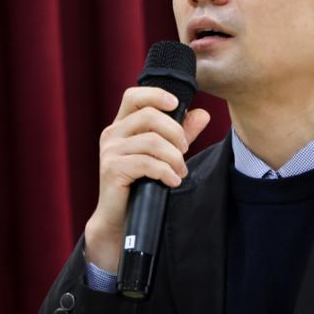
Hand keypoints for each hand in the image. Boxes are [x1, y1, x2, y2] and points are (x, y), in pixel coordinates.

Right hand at [84, 87, 210, 272]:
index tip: (177, 105)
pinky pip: (146, 163)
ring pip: (151, 141)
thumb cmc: (140, 184)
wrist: (119, 219)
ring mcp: (110, 151)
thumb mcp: (163, 154)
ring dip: (174, 157)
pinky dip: (166, 172)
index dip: (156, 94)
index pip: (133, 95)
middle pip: (149, 115)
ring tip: (180, 171)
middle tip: (185, 151)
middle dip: (175, 132)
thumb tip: (203, 114)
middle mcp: (112, 134)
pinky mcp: (112, 169)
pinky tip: (172, 181)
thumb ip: (181, 134)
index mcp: (121, 125)